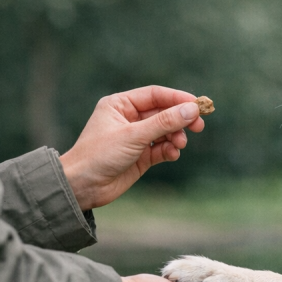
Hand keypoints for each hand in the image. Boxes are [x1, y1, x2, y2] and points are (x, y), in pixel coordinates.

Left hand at [59, 86, 207, 210]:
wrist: (82, 187)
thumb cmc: (99, 155)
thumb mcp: (133, 135)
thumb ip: (164, 122)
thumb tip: (191, 109)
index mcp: (120, 105)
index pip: (155, 95)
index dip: (177, 98)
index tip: (198, 105)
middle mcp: (129, 118)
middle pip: (163, 113)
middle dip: (181, 119)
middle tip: (198, 126)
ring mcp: (135, 138)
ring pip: (165, 131)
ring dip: (176, 136)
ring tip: (179, 144)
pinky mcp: (140, 156)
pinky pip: (162, 148)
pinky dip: (170, 150)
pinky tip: (172, 154)